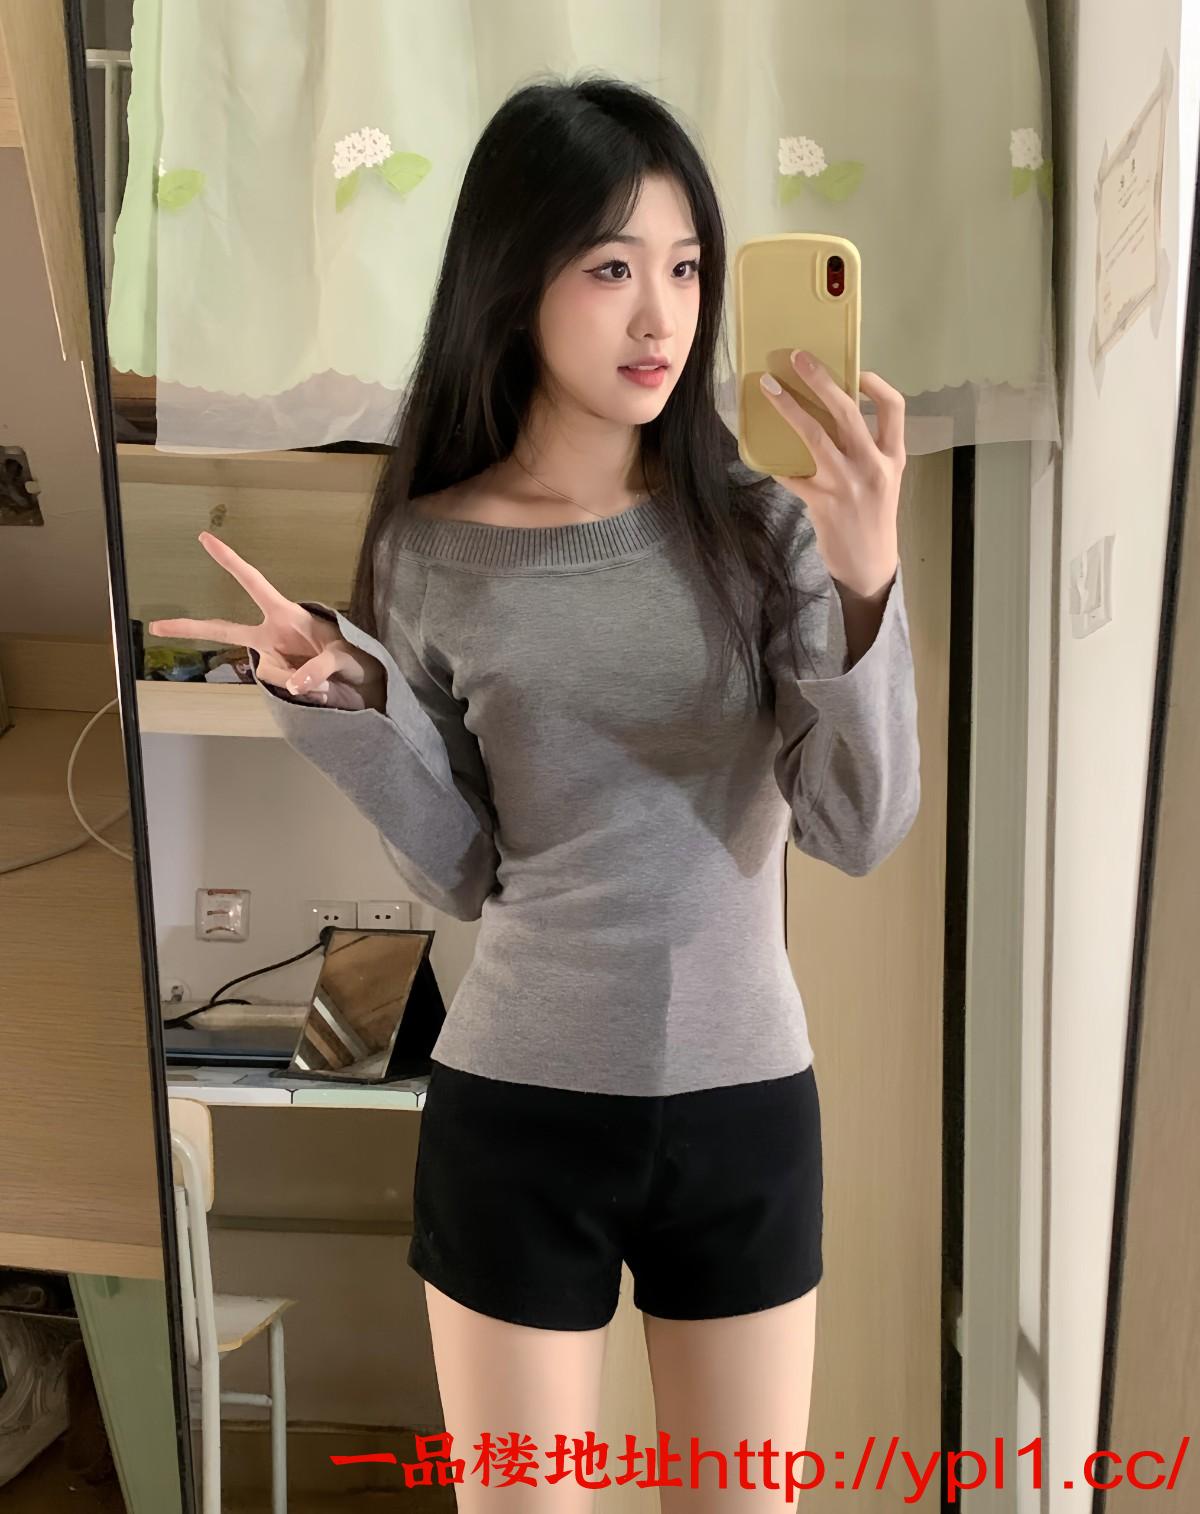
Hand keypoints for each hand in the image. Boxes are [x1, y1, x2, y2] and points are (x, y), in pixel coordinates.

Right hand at [146, 532, 384, 710]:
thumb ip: (320, 669)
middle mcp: (271, 635)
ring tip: (330, 679)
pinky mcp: (278, 679)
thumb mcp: (344, 657)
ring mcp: (273, 658)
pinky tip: (322, 689)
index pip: (252, 582)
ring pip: (272, 674)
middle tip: (156, 625)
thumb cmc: (354, 656)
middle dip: (191, 628)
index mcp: (284, 614)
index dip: (229, 560)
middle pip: (224, 630)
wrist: (362, 683)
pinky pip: (282, 689)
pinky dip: (306, 693)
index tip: (204, 537)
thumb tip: (292, 686)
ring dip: (305, 681)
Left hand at [759, 349, 905, 599]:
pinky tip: (767, 455)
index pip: (894, 408)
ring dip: (788, 408)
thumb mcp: (883, 480)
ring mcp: (846, 484)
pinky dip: (778, 463)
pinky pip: (792, 474)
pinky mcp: (822, 501)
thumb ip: (867, 450)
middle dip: (820, 380)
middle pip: (847, 411)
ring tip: (769, 388)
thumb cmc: (874, 518)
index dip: (875, 384)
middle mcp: (872, 466)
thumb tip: (834, 414)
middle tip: (797, 358)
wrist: (869, 565)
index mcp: (893, 457)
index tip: (856, 371)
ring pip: (814, 435)